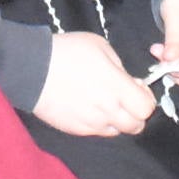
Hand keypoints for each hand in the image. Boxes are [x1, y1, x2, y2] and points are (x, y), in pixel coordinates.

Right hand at [34, 32, 153, 135]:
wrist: (32, 69)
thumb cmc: (67, 52)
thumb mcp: (100, 46)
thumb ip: (120, 67)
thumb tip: (128, 82)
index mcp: (116, 87)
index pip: (146, 109)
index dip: (146, 99)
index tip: (137, 88)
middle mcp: (107, 109)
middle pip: (136, 125)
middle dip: (136, 113)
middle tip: (125, 98)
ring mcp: (91, 123)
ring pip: (117, 131)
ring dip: (118, 120)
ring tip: (105, 103)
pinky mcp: (76, 130)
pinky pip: (98, 132)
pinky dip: (100, 123)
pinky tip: (90, 107)